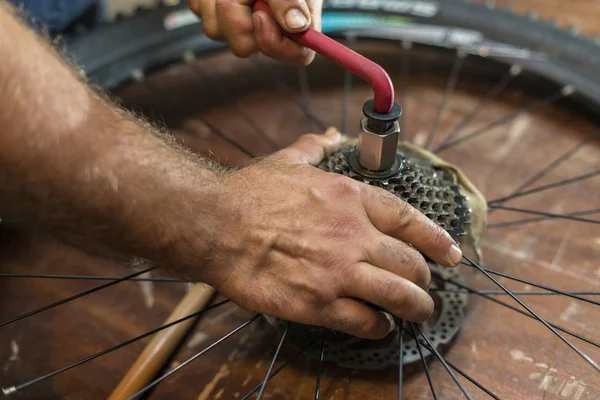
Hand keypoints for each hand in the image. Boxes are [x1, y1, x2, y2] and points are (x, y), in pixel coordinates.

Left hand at [188, 0, 321, 64]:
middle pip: (244, 47)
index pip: (296, 54)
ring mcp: (235, 26)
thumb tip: (296, 25)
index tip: (260, 14)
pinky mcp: (213, 15)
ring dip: (221, 2)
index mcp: (294, 25)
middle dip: (238, 14)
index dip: (276, 42)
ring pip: (216, 31)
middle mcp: (265, 31)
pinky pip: (202, 13)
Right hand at [193, 128, 462, 338]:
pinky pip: (364, 321)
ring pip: (398, 295)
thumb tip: (330, 136)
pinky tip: (381, 326)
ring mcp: (338, 271)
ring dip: (415, 306)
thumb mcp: (288, 160)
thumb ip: (315, 147)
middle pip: (410, 262)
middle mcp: (352, 234)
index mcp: (349, 197)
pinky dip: (379, 326)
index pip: (409, 220)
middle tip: (427, 286)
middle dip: (425, 278)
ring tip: (419, 311)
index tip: (453, 254)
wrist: (217, 225)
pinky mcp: (317, 303)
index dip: (437, 239)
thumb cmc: (250, 192)